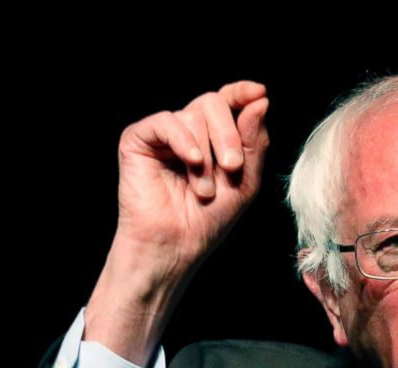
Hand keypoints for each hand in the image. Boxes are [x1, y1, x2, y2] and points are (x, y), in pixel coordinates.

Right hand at [84, 81, 269, 365]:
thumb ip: (254, 142)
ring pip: (192, 114)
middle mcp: (188, 131)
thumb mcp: (245, 181)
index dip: (242, 92)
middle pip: (213, 103)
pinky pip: (166, 122)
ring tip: (203, 190)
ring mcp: (163, 134)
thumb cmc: (208, 220)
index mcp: (213, 137)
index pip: (228, 101)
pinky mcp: (138, 140)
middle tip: (232, 168)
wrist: (176, 245)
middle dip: (228, 135)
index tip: (259, 92)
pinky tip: (191, 162)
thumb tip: (259, 99)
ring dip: (206, 156)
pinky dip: (183, 141)